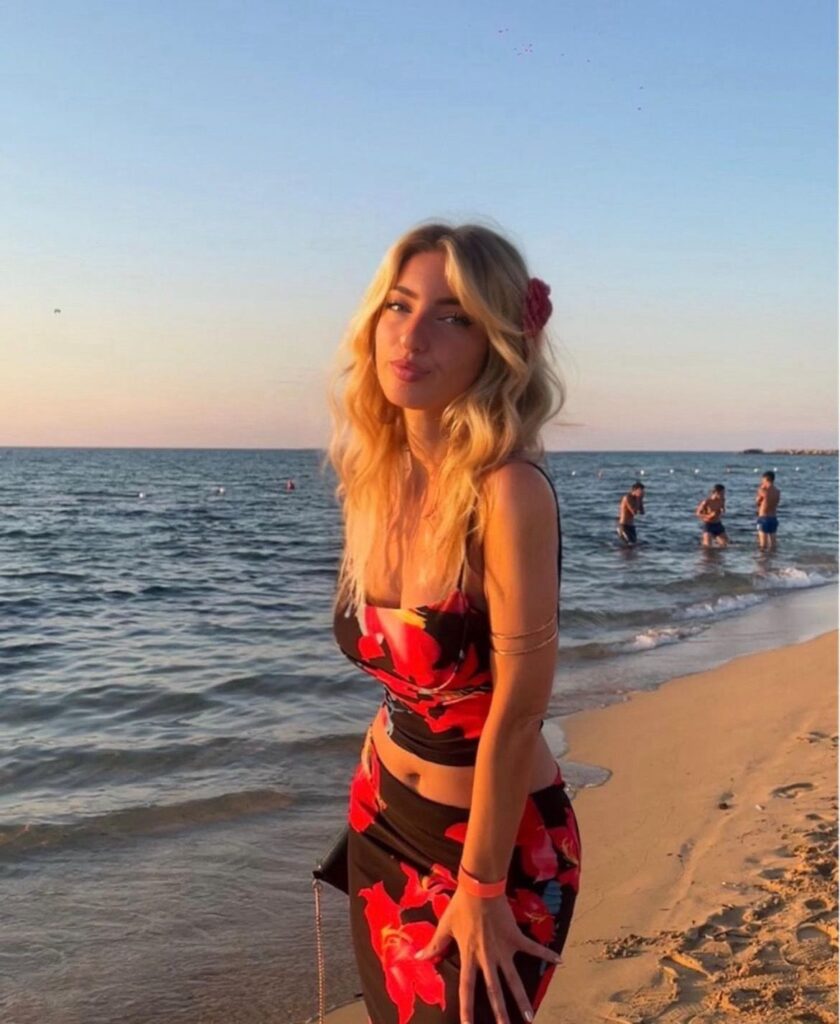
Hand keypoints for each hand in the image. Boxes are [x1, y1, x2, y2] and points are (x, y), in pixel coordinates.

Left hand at [414, 886, 561, 1023]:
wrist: (480, 886)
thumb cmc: (461, 906)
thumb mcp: (445, 925)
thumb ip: (434, 945)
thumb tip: (416, 958)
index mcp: (469, 956)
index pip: (467, 988)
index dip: (467, 1009)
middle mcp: (488, 957)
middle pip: (494, 990)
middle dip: (500, 1013)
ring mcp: (504, 949)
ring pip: (514, 979)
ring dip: (521, 999)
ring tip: (529, 1017)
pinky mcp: (515, 937)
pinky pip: (533, 948)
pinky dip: (546, 953)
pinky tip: (560, 961)